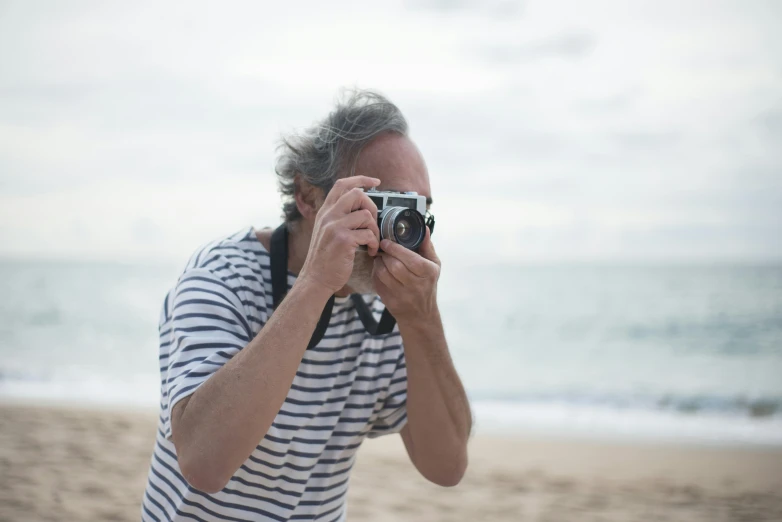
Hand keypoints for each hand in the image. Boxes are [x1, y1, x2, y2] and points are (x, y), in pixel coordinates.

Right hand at [299, 176, 381, 293]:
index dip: (361, 179)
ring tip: (372, 242)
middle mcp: (328, 215)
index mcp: (325, 211)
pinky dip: (374, 243)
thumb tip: (361, 208)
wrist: (316, 278)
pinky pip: (368, 234)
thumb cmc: (325, 257)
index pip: (342, 184)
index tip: (375, 182)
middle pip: (357, 194)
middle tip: (373, 223)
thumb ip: (339, 217)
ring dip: (375, 230)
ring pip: (366, 215)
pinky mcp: (343, 240)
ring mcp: (335, 227)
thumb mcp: (326, 231)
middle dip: (372, 206)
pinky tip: (371, 251)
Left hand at [373, 227, 440, 323]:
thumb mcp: (434, 266)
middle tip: (382, 249)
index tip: (386, 242)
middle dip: (385, 255)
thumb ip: (427, 247)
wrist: (420, 315)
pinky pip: (378, 283)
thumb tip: (425, 228)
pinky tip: (379, 269)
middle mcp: (416, 285)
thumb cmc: (427, 285)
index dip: (395, 249)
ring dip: (378, 263)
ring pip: (383, 274)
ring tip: (380, 258)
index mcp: (427, 273)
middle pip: (394, 265)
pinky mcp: (390, 301)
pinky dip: (375, 273)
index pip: (409, 258)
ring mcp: (402, 295)